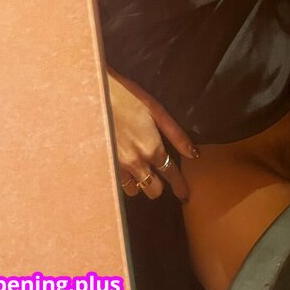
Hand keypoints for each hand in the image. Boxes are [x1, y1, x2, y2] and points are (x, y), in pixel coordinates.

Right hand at [106, 66, 198, 203]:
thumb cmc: (128, 96)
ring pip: (134, 190)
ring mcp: (117, 167)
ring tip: (140, 167)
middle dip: (159, 184)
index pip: (170, 174)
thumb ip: (176, 135)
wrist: (95, 94)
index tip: (185, 195)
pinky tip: (125, 166)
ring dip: (140, 182)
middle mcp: (135, 163)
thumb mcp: (156, 110)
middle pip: (153, 190)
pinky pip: (118, 183)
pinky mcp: (103, 166)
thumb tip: (194, 154)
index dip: (180, 186)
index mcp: (151, 147)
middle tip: (159, 173)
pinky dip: (125, 179)